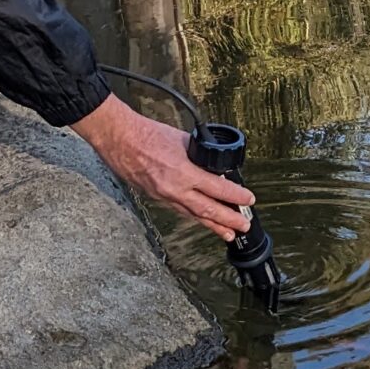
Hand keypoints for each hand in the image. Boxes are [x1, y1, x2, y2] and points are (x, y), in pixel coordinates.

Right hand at [69, 95, 255, 241]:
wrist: (120, 139)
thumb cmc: (147, 134)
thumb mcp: (182, 139)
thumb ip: (199, 154)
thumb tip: (213, 164)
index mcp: (184, 172)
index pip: (218, 189)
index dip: (236, 197)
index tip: (249, 200)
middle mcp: (175, 189)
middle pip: (208, 211)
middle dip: (229, 221)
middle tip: (244, 226)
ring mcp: (164, 196)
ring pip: (194, 215)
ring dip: (213, 226)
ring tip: (228, 234)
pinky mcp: (156, 198)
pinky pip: (180, 211)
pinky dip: (194, 217)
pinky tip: (202, 221)